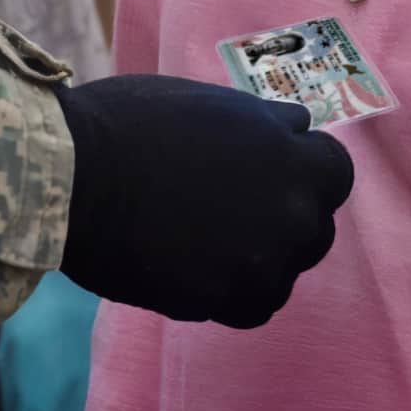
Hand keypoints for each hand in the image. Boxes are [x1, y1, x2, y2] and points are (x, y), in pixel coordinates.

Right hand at [51, 74, 354, 327]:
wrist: (76, 175)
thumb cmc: (134, 123)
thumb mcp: (214, 103)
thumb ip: (262, 125)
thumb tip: (294, 130)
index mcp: (288, 152)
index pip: (334, 172)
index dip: (304, 170)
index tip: (273, 172)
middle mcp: (288, 210)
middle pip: (316, 225)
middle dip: (286, 216)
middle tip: (236, 209)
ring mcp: (258, 261)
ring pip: (286, 271)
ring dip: (260, 259)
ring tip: (212, 241)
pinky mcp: (222, 301)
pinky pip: (254, 307)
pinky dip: (236, 292)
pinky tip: (202, 269)